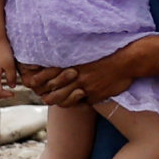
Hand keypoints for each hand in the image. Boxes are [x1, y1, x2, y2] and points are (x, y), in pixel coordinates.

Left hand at [18, 42, 155, 107]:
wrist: (128, 61)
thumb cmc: (110, 54)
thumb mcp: (89, 54)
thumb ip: (76, 60)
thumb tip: (66, 62)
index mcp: (73, 63)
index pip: (49, 72)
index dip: (38, 79)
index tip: (31, 82)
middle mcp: (76, 74)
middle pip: (53, 89)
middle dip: (45, 94)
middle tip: (41, 95)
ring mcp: (85, 86)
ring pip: (64, 99)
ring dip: (58, 101)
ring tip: (52, 100)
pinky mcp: (94, 95)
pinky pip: (81, 103)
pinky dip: (75, 103)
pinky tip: (73, 102)